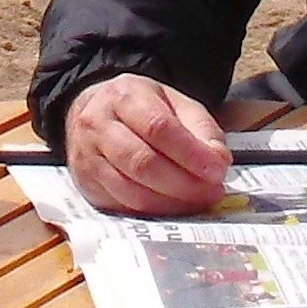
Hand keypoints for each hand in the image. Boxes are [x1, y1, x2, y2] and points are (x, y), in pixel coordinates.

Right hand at [67, 77, 232, 215]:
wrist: (93, 112)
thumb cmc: (140, 109)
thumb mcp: (174, 104)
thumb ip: (201, 128)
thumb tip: (219, 161)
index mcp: (124, 96)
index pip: (158, 128)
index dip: (191, 153)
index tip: (218, 170)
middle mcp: (98, 125)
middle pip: (143, 163)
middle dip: (184, 184)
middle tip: (212, 192)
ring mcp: (88, 157)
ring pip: (131, 190)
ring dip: (171, 203)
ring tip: (198, 201)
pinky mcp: (87, 184)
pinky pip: (123, 206)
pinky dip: (154, 212)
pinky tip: (174, 207)